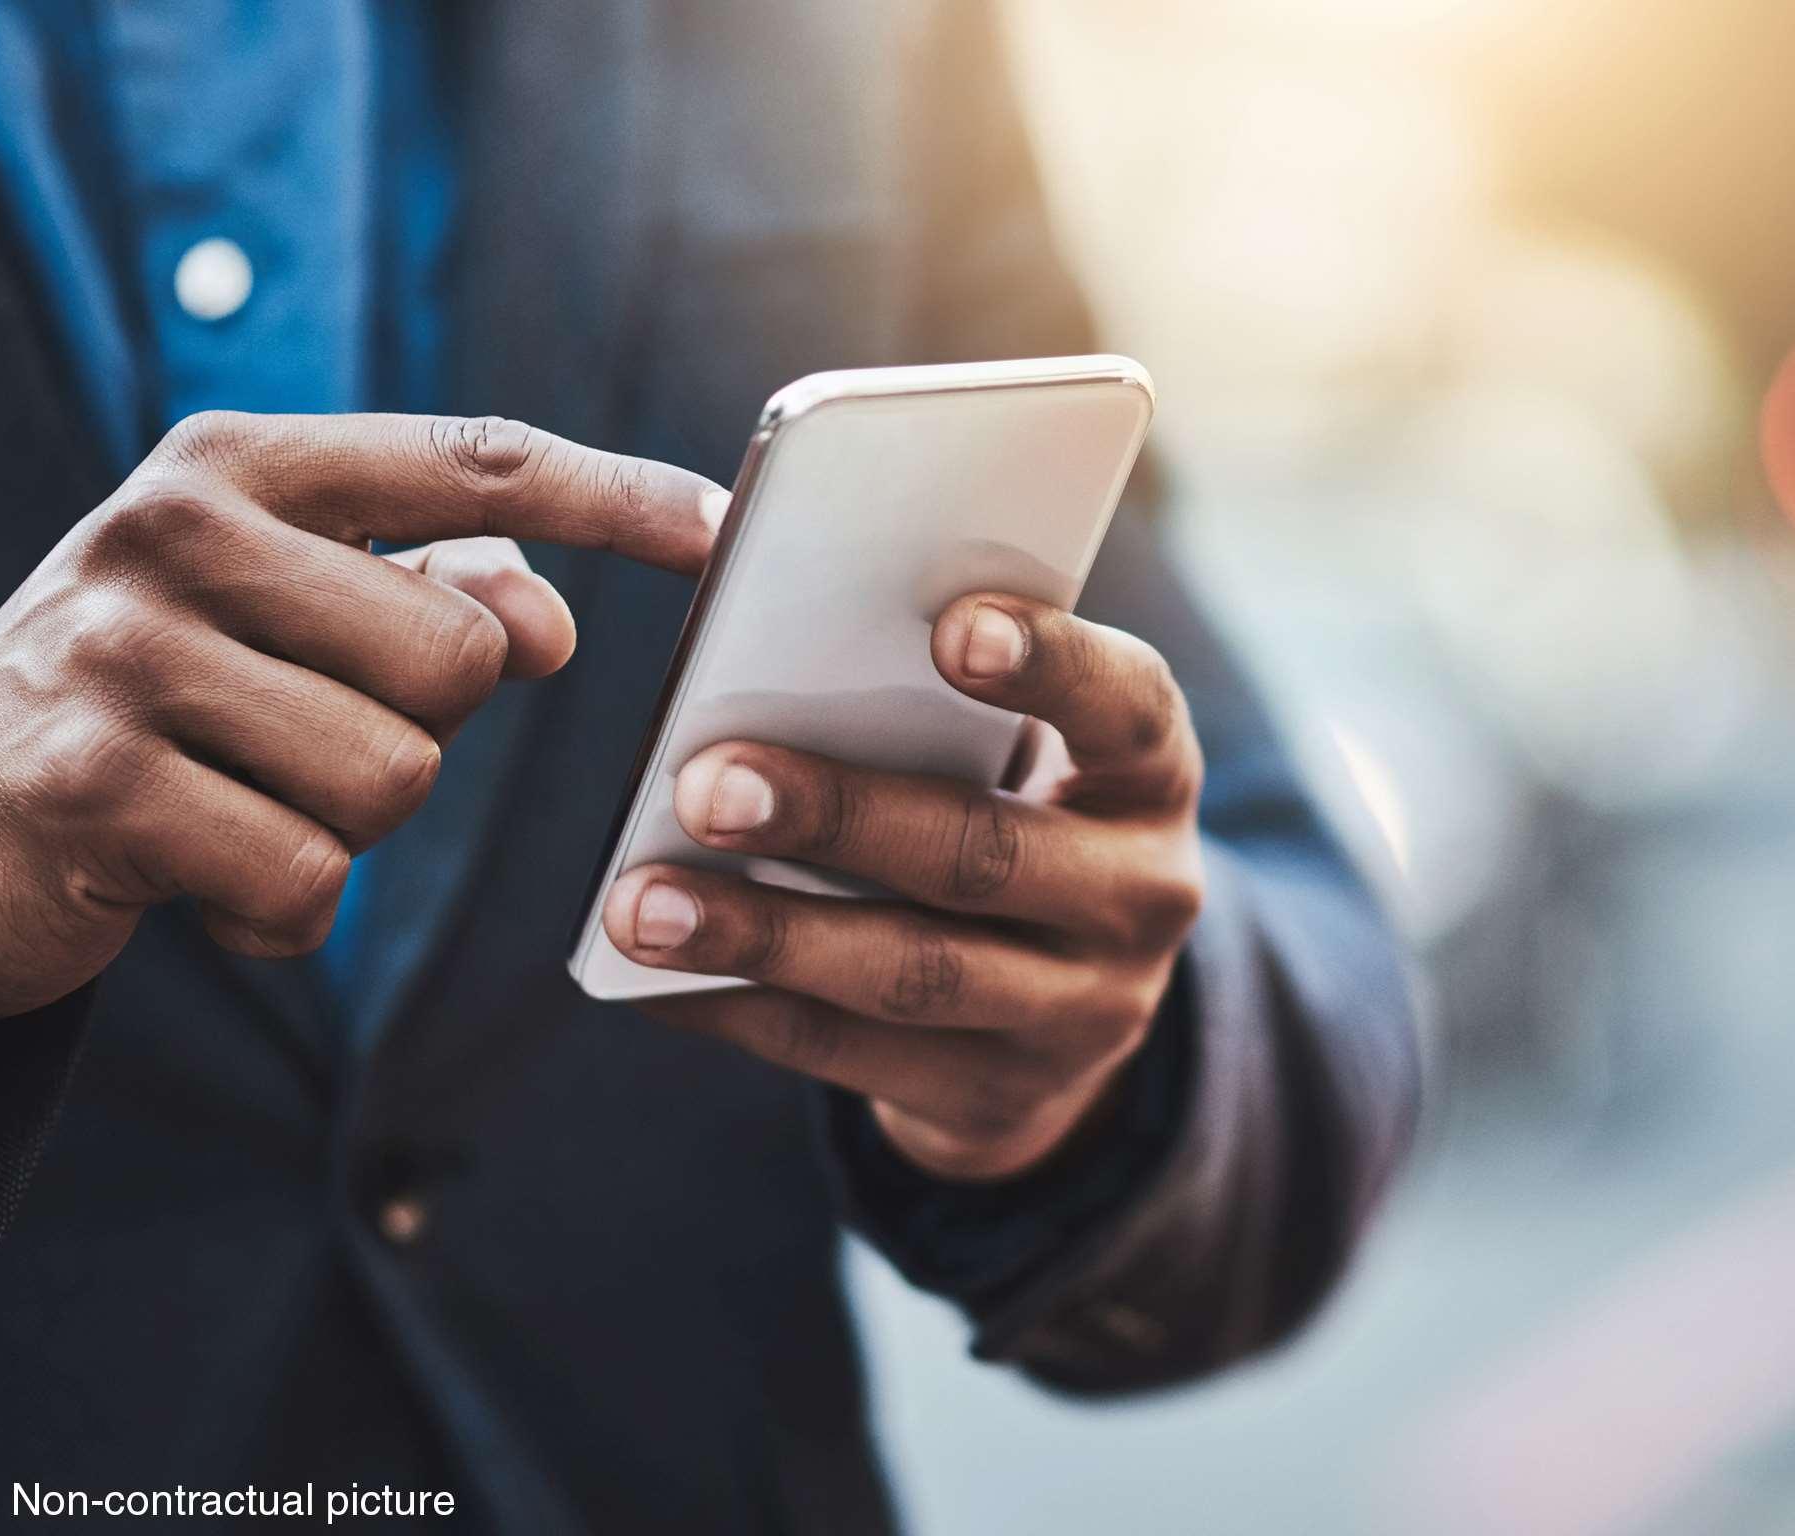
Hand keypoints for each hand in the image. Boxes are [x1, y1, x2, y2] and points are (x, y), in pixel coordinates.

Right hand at [0, 411, 718, 1025]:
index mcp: (234, 467)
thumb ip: (423, 591)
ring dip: (343, 828)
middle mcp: (170, 532)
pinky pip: (306, 880)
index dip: (612, 494)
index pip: (468, 459)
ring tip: (237, 802)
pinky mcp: (88, 789)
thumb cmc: (141, 706)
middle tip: (297, 740)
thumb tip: (549, 617)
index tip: (725, 527)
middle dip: (418, 730)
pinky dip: (277, 911)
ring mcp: (117, 655)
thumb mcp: (268, 616)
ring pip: (394, 776)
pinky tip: (194, 875)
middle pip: (458, 654)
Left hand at [600, 595, 1206, 1181]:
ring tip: (642, 906)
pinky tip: (653, 978)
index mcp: (1151, 778)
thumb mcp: (1022, 756)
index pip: (1127, 709)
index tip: (950, 628)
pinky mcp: (998, 1097)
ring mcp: (1081, 1014)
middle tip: (708, 784)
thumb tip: (760, 659)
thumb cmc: (1010, 814)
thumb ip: (934, 707)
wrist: (1069, 1010)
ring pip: (914, 974)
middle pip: (989, 855)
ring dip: (767, 937)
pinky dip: (740, 1010)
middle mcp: (1141, 898)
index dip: (1050, 667)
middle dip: (841, 817)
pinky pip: (850, 1056)